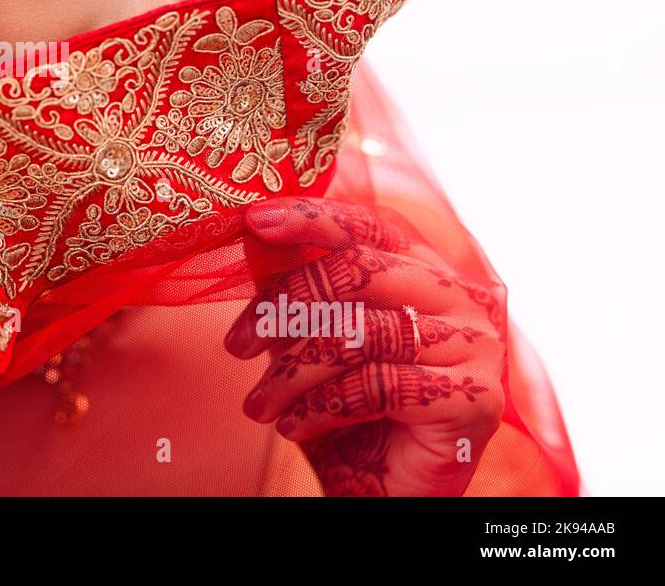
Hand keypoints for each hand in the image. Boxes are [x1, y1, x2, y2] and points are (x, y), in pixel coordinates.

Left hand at [225, 196, 504, 495]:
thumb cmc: (347, 412)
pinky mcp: (476, 398)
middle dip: (285, 307)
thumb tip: (252, 233)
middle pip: (359, 273)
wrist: (381, 494)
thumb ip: (293, 285)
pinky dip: (322, 407)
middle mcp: (462, 299)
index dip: (311, 219)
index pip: (368, 227)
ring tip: (258, 405)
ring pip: (362, 332)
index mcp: (427, 272)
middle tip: (236, 345)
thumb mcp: (308, 340)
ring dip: (292, 373)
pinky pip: (380, 384)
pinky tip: (293, 426)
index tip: (253, 221)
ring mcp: (477, 347)